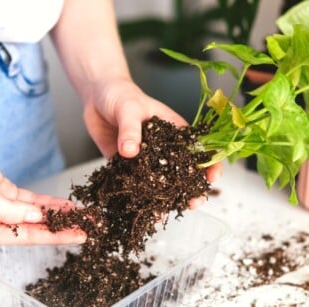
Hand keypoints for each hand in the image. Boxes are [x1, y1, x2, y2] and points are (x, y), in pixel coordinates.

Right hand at [0, 143, 85, 244]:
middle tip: (89, 224)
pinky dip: (47, 201)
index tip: (80, 236)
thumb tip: (35, 218)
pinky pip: (30, 200)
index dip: (58, 237)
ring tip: (82, 214)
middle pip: (36, 228)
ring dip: (59, 214)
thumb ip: (7, 211)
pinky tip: (64, 204)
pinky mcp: (2, 192)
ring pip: (36, 214)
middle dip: (64, 226)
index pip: (29, 238)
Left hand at [82, 76, 222, 206]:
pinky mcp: (126, 167)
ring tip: (164, 213)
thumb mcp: (129, 108)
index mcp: (174, 131)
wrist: (96, 97)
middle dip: (190, 189)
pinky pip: (134, 185)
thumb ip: (131, 129)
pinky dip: (138, 198)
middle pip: (182, 172)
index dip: (209, 164)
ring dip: (164, 199)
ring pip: (159, 183)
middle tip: (193, 203)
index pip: (198, 149)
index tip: (212, 178)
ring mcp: (145, 160)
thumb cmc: (120, 94)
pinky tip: (140, 210)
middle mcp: (163, 149)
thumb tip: (130, 152)